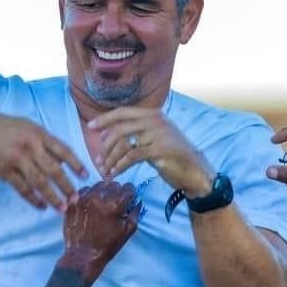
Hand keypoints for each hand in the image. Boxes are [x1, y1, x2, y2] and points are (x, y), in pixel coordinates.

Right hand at [0, 112, 87, 210]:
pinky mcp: (5, 170)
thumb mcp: (27, 127)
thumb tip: (61, 163)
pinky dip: (33, 199)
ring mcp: (17, 159)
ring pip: (39, 182)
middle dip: (66, 186)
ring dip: (52, 197)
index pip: (63, 150)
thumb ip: (43, 143)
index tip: (85, 176)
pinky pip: (22, 188)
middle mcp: (30, 146)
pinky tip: (41, 206)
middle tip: (76, 199)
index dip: (76, 164)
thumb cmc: (4, 128)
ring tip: (62, 208)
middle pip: (54, 170)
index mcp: (38, 134)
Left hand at [59, 181, 140, 281]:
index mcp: (114, 205)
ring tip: (103, 203)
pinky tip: (91, 204)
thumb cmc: (107, 246)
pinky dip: (90, 194)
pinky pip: (84, 190)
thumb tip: (138, 201)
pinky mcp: (72, 202)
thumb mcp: (127, 232)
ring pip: (98, 185)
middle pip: (113, 184)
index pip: (128, 187)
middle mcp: (98, 198)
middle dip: (117, 192)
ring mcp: (83, 198)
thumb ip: (135, 214)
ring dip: (103, 191)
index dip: (130, 193)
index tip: (129, 199)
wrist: (82, 256)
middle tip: (116, 202)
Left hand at [89, 107, 213, 197]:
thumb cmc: (172, 156)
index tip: (91, 127)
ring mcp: (158, 134)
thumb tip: (108, 135)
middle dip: (105, 145)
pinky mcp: (159, 150)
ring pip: (124, 143)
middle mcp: (155, 120)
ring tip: (104, 170)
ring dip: (110, 158)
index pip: (123, 112)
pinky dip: (119, 166)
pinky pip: (131, 156)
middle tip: (98, 159)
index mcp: (152, 114)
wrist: (195, 171)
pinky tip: (114, 174)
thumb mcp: (155, 138)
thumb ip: (136, 133)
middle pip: (120, 128)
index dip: (105, 119)